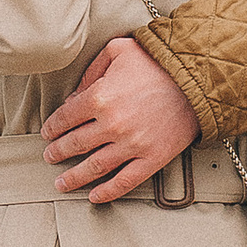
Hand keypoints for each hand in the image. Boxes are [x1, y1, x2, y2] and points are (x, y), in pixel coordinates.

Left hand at [43, 39, 201, 202]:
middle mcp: (111, 125)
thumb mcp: (118, 50)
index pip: (65, 118)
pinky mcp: (152, 158)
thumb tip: (74, 97)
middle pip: (75, 144)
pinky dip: (107, 192)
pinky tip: (94, 196)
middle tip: (50, 157)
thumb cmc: (158, 61)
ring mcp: (132, 145)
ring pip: (94, 167)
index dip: (52, 127)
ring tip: (61, 183)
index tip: (48, 133)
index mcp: (99, 97)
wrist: (198, 78)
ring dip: (74, 177)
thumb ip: (92, 70)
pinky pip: (125, 181)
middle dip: (57, 152)